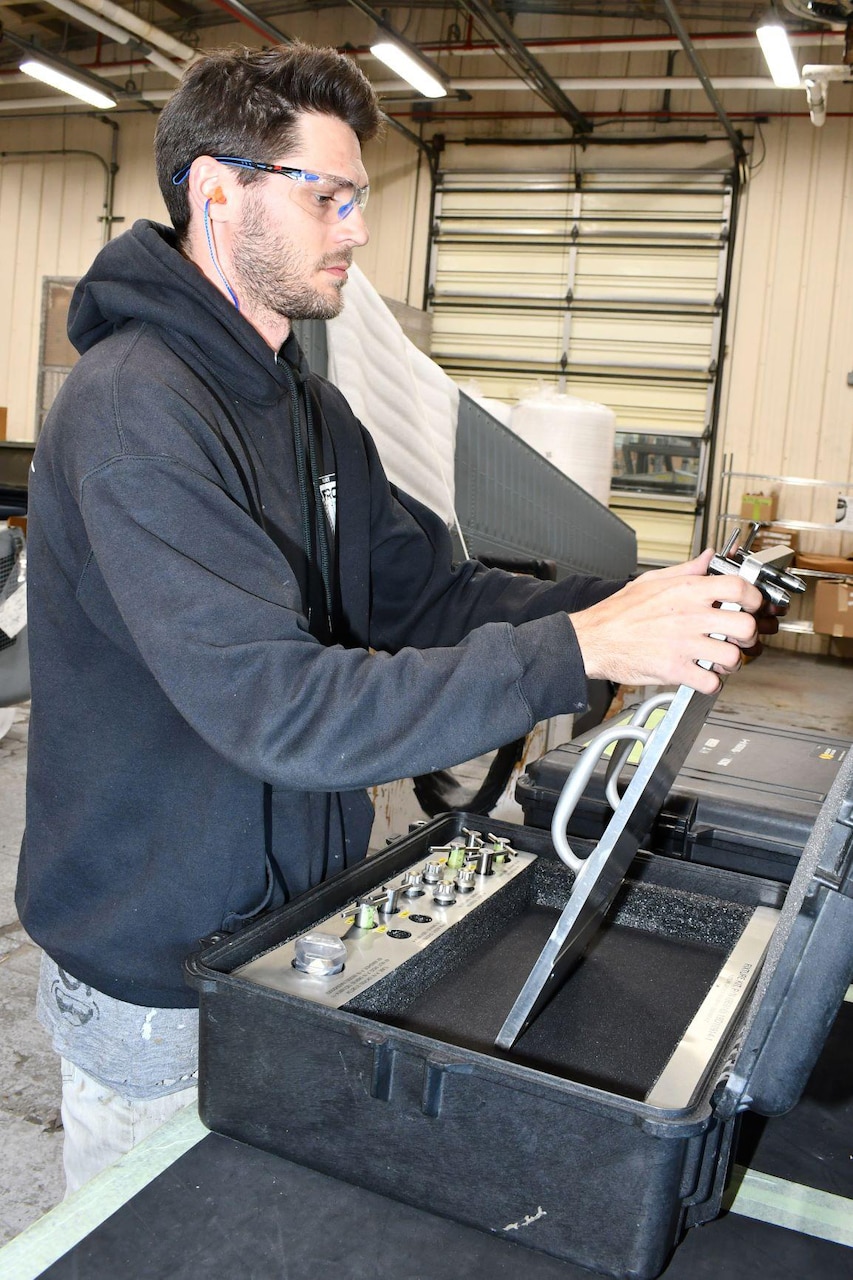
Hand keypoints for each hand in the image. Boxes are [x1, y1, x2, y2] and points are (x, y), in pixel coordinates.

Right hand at [569, 549, 762, 693]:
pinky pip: (710, 682)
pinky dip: (712, 683)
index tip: (752, 606)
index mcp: (686, 591)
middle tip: (739, 639)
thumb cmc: (618, 612)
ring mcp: (683, 644)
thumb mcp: (652, 581)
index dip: (754, 598)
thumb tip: (708, 557)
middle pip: (745, 626)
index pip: (739, 588)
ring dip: (731, 663)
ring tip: (720, 661)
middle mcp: (689, 616)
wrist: (592, 639)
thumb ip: (686, 570)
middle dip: (748, 636)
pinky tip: (703, 676)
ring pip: (732, 657)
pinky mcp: (674, 669)